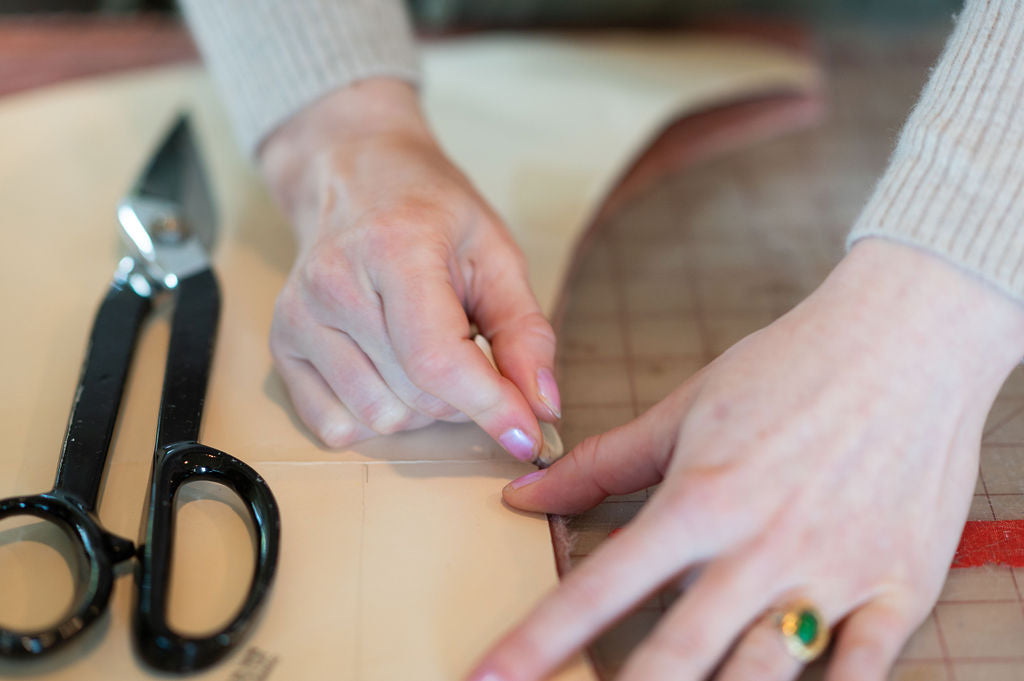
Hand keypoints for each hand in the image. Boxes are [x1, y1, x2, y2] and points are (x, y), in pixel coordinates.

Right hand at [260, 79, 558, 457]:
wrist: (355, 176)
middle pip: (415, 397)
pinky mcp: (282, 347)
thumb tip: (542, 406)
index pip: (437, 360)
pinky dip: (376, 415)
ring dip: (421, 407)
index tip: (527, 436)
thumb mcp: (496, 253)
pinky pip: (336, 426)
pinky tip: (388, 369)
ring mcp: (298, 318)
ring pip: (380, 419)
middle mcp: (333, 284)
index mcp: (393, 248)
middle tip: (468, 350)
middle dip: (462, 397)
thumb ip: (525, 331)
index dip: (490, 406)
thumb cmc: (431, 212)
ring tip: (425, 351)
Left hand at [468, 239, 1023, 680]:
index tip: (490, 680)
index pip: (602, 589)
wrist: (904, 340)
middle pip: (677, 654)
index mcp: (699, 502)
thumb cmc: (789, 368)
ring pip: (764, 674)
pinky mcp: (898, 588)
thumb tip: (523, 494)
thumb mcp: (685, 409)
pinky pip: (865, 671)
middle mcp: (758, 548)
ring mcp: (830, 573)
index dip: (539, 643)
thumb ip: (601, 464)